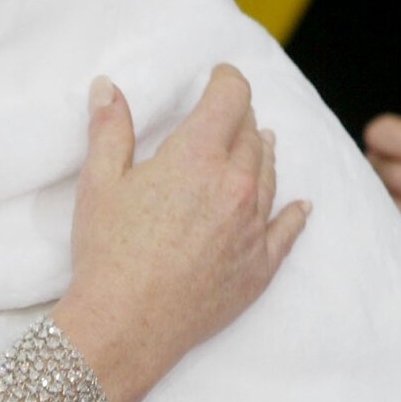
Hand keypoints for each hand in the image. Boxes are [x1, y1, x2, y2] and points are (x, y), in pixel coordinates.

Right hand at [53, 64, 309, 401]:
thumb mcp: (99, 182)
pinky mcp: (259, 266)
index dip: (227, 79)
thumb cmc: (107, 251)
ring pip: (270, 174)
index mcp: (197, 156)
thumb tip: (107, 86)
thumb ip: (109, 128)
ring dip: (264, 153)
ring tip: (261, 143)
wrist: (125, 326)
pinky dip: (295, 212)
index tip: (220, 76)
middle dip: (240, 116)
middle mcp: (236, 185)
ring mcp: (253, 227)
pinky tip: (301, 205)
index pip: (231, 97)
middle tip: (227, 112)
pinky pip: (288, 229)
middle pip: (252, 133)